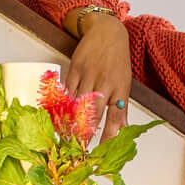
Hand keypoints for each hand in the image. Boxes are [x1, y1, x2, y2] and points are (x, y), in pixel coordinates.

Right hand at [63, 13, 132, 146]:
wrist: (107, 31)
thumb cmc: (117, 60)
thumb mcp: (124, 83)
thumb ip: (121, 108)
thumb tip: (122, 131)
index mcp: (119, 88)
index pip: (115, 118)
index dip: (108, 137)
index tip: (101, 152)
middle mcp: (105, 82)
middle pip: (93, 113)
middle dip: (85, 133)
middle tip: (78, 149)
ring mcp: (88, 75)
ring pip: (77, 104)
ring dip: (71, 122)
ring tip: (66, 138)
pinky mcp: (75, 68)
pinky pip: (67, 91)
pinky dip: (63, 105)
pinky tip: (59, 117)